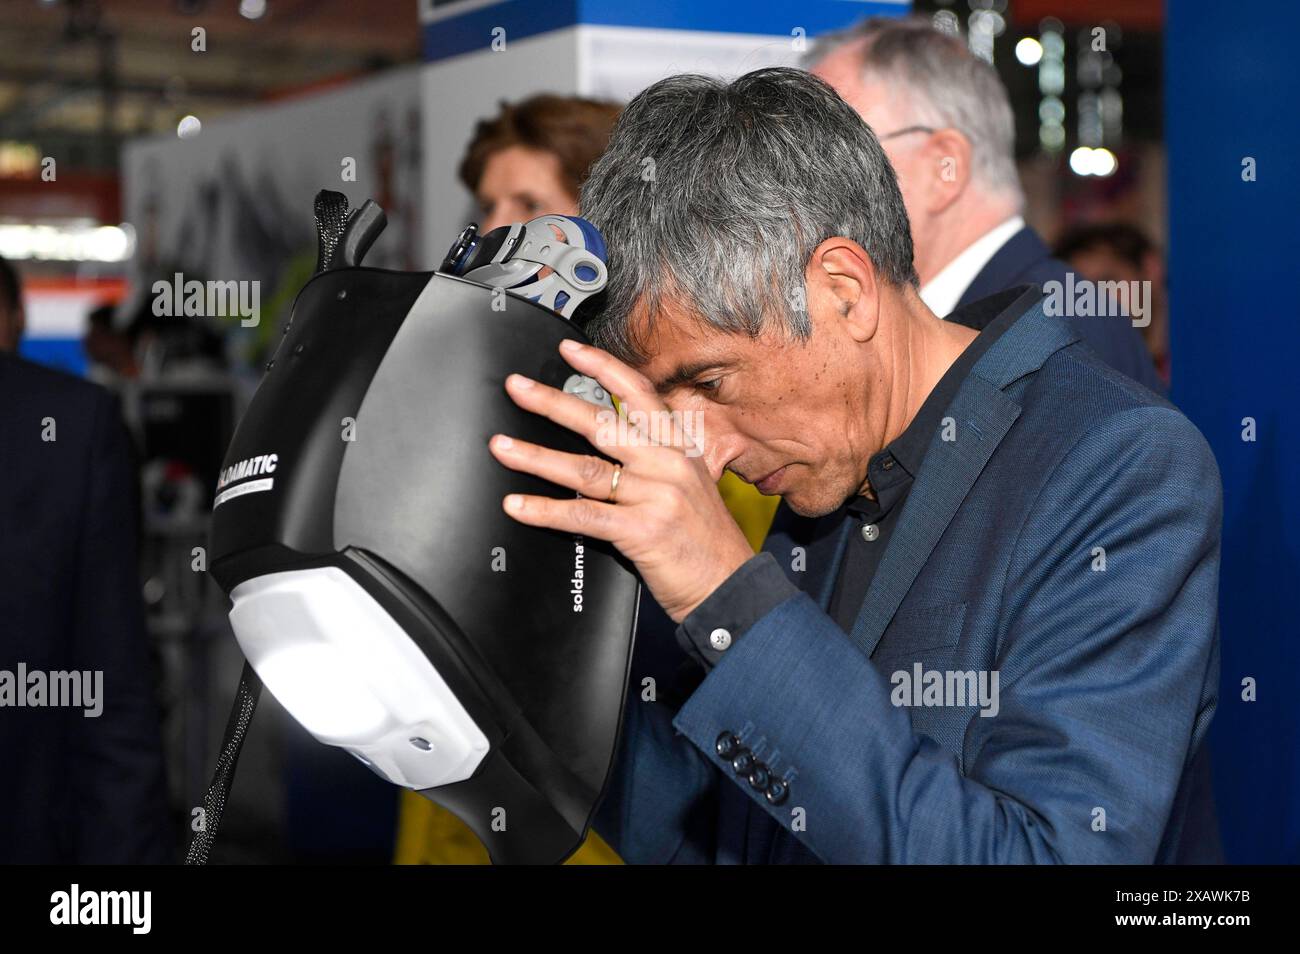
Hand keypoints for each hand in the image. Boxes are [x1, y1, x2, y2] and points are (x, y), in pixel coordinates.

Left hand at [488, 338, 753, 622]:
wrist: (730, 586)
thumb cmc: (705, 542)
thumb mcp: (692, 487)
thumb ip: (656, 462)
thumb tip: (609, 444)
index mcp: (680, 449)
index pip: (639, 395)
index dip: (603, 368)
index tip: (569, 351)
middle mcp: (669, 465)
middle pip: (602, 423)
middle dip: (553, 402)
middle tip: (517, 388)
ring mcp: (656, 496)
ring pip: (585, 468)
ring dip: (536, 456)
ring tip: (502, 447)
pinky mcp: (642, 530)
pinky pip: (583, 515)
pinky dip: (545, 510)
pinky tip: (519, 505)